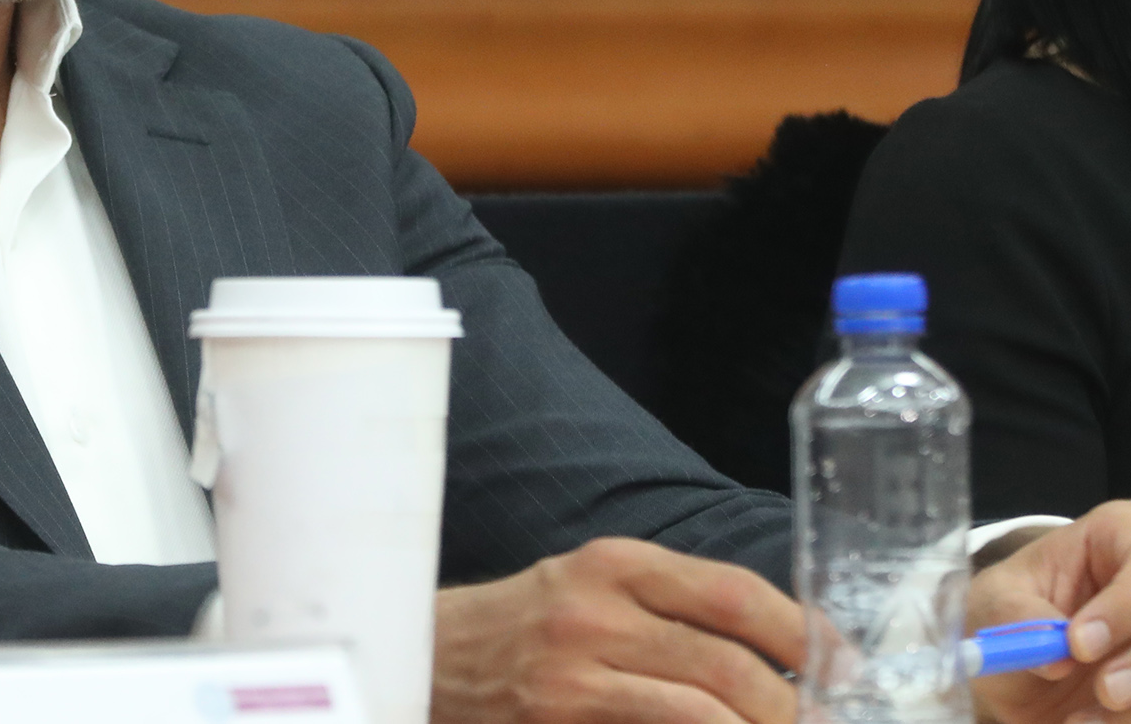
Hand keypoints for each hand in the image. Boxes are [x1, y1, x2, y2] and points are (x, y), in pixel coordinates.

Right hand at [433, 537, 804, 723]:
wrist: (427, 659)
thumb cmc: (521, 628)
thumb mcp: (589, 588)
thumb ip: (668, 606)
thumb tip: (777, 648)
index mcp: (614, 564)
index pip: (735, 593)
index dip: (804, 633)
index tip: (846, 666)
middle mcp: (595, 611)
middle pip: (729, 663)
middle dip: (795, 707)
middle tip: (829, 723)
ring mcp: (574, 673)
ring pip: (703, 710)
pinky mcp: (559, 719)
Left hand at [967, 502, 1130, 723]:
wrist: (1012, 670)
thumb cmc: (1007, 614)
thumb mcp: (994, 602)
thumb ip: (1017, 617)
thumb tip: (1057, 654)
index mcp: (1117, 539)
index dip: (1120, 609)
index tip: (1080, 645)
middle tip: (1104, 693)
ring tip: (1081, 721)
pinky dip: (1126, 722)